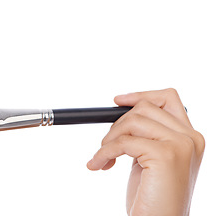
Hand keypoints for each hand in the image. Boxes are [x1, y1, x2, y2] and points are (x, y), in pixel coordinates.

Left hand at [87, 89, 204, 215]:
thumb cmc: (152, 195)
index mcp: (190, 136)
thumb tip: (123, 105)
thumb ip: (146, 133)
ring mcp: (180, 145)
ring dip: (108, 140)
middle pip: (144, 108)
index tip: (117, 101)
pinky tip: (99, 165)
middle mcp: (190, 137)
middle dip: (117, 125)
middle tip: (106, 146)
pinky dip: (104, 152)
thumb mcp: (150, 157)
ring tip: (102, 158)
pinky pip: (122, 142)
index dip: (140, 95)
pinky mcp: (165, 154)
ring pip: (132, 121)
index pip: (168, 98)